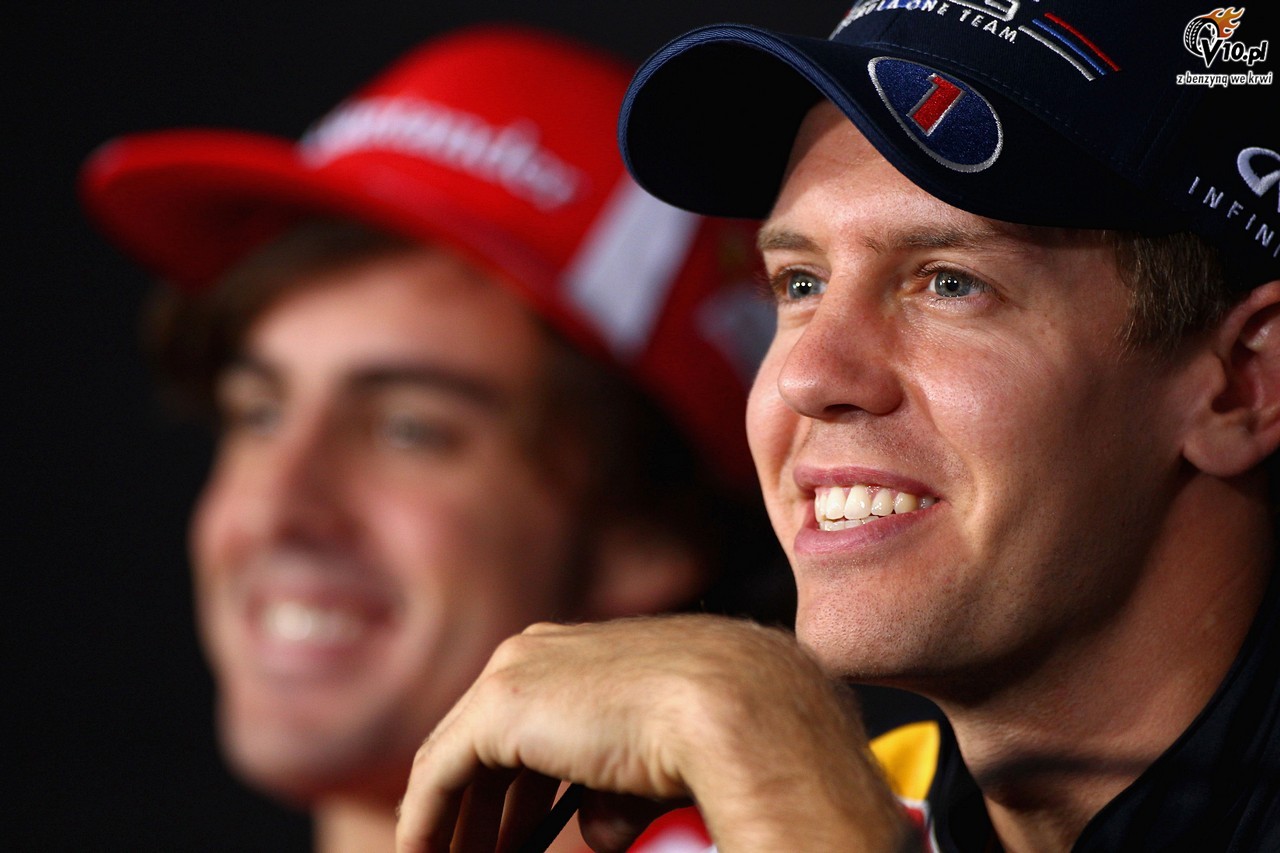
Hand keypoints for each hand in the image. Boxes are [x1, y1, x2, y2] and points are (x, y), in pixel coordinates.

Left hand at [395, 614, 912, 851]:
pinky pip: (440, 777)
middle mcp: (541, 650)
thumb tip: (595, 830)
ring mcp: (515, 672)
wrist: (733, 705)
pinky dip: (428, 822)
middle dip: (482, 811)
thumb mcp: (657, 763)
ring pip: (458, 760)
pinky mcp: (497, 708)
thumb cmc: (720, 734)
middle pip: (487, 741)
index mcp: (584, 650)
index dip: (515, 790)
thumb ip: (616, 791)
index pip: (529, 720)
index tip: (515, 839)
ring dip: (453, 823)